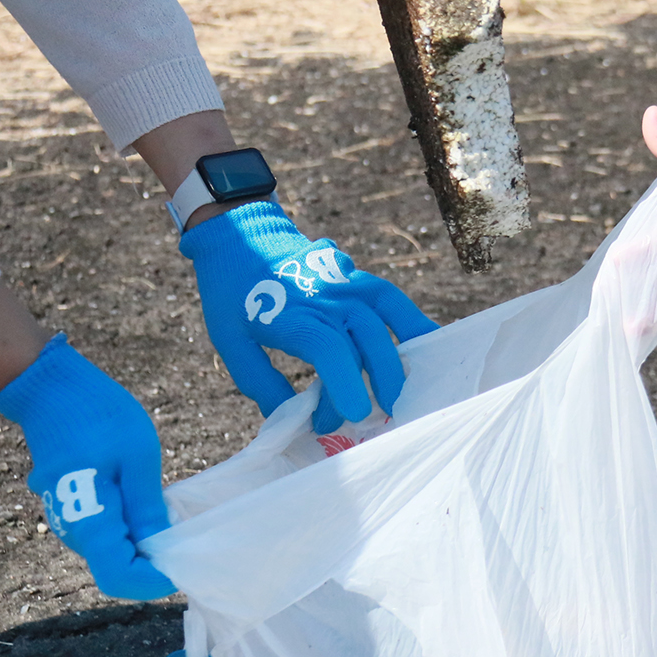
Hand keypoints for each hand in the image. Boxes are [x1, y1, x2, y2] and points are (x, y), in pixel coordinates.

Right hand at [0, 335, 174, 599]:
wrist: (51, 388)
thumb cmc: (97, 416)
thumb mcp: (137, 457)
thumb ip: (146, 507)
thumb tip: (161, 547)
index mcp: (88, 523)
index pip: (119, 579)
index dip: (154, 580)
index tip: (182, 561)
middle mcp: (73, 530)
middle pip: (116, 567)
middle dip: (152, 560)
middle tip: (184, 532)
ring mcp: (67, 519)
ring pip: (110, 548)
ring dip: (140, 540)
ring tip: (168, 510)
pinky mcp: (69, 505)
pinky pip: (103, 529)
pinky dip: (128, 524)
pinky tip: (145, 497)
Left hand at [181, 200, 435, 430]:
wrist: (241, 234)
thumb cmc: (233, 295)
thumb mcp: (232, 344)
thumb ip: (264, 386)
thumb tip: (296, 422)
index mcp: (291, 313)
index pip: (331, 351)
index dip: (346, 386)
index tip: (353, 416)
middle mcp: (326, 296)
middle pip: (368, 341)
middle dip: (378, 385)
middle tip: (372, 420)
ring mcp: (347, 282)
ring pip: (389, 318)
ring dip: (401, 359)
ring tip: (405, 392)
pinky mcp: (359, 277)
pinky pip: (394, 301)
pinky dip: (413, 325)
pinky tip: (424, 349)